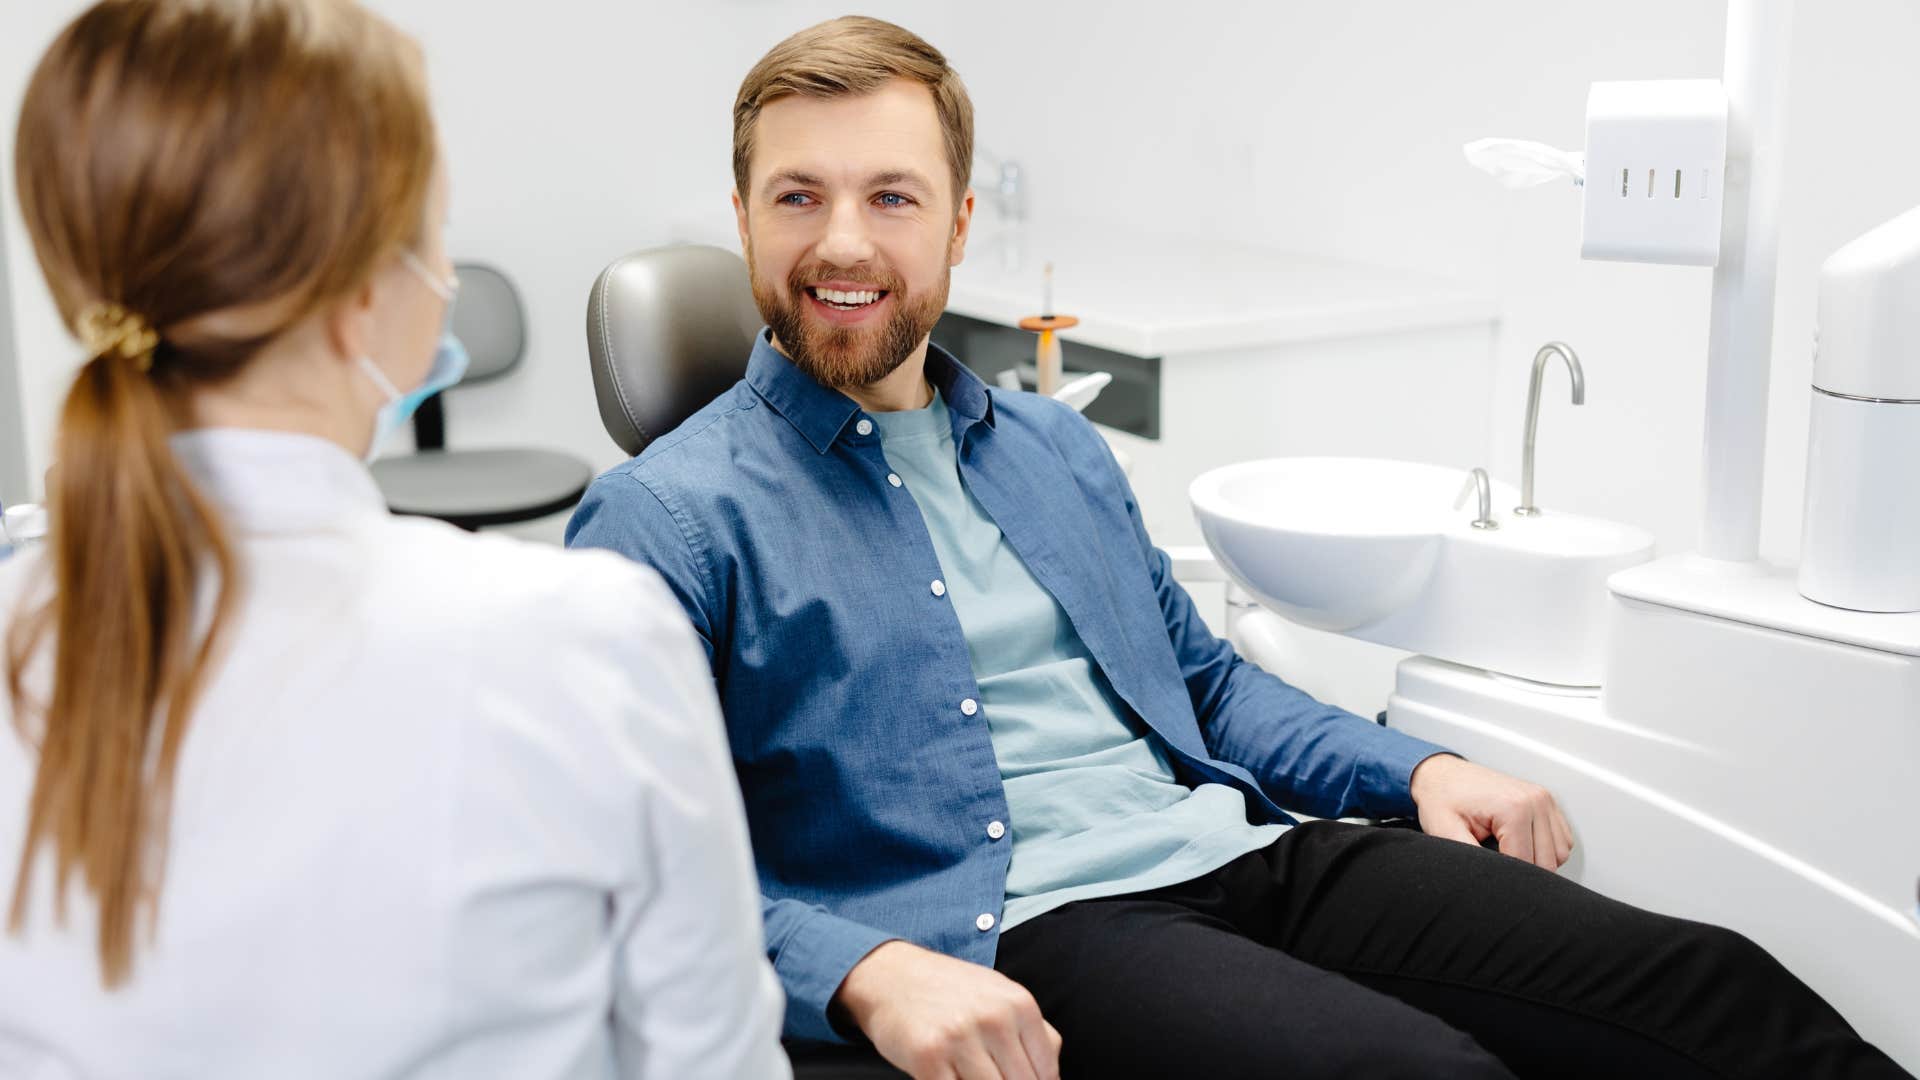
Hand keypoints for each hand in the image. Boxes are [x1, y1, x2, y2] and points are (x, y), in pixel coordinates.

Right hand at [833, 940, 1061, 1079]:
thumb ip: (1035, 1033)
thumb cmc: (949, 990)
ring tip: (968, 1074)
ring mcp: (960, 1038)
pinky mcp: (928, 1058)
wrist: (891, 975)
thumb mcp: (1000, 996)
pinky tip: (951, 1078)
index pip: (1047, 1073)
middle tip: (989, 1076)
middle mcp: (993, 1019)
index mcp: (1019, 1005)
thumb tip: (1051, 1077)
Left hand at [1409, 754, 1572, 870]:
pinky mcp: (1547, 802)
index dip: (1506, 877)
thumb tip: (1491, 884)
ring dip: (1536, 860)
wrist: (1442, 775)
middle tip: (1493, 859)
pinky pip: (1562, 840)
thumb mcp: (1445, 832)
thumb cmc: (1442, 799)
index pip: (1526, 865)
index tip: (1488, 872)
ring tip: (1504, 849)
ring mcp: (1544, 799)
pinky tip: (1519, 842)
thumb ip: (1472, 860)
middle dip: (1521, 870)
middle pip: (1547, 863)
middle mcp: (1535, 800)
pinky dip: (1545, 849)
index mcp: (1514, 807)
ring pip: (1559, 854)